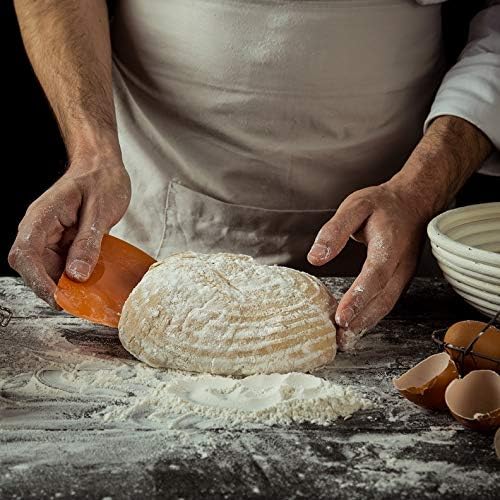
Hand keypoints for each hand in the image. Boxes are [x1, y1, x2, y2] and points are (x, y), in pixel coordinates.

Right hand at [9, 152, 130, 307]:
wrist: (104, 167)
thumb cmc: (101, 180)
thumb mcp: (100, 211)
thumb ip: (88, 243)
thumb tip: (77, 275)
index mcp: (42, 216)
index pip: (26, 253)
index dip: (37, 280)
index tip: (57, 297)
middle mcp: (40, 229)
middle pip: (33, 267)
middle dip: (52, 287)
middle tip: (79, 301)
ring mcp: (50, 237)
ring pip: (47, 270)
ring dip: (65, 285)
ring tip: (88, 295)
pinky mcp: (62, 243)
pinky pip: (62, 266)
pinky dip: (74, 277)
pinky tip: (91, 283)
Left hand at [307, 183, 428, 350]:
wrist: (414, 202)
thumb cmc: (383, 204)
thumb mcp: (355, 206)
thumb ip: (335, 230)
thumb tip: (316, 257)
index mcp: (390, 245)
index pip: (375, 276)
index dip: (358, 298)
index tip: (340, 317)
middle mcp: (401, 264)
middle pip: (383, 299)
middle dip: (361, 321)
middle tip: (339, 339)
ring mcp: (404, 274)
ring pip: (386, 305)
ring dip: (366, 324)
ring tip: (344, 340)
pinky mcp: (400, 280)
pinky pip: (386, 302)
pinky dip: (371, 317)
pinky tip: (355, 326)